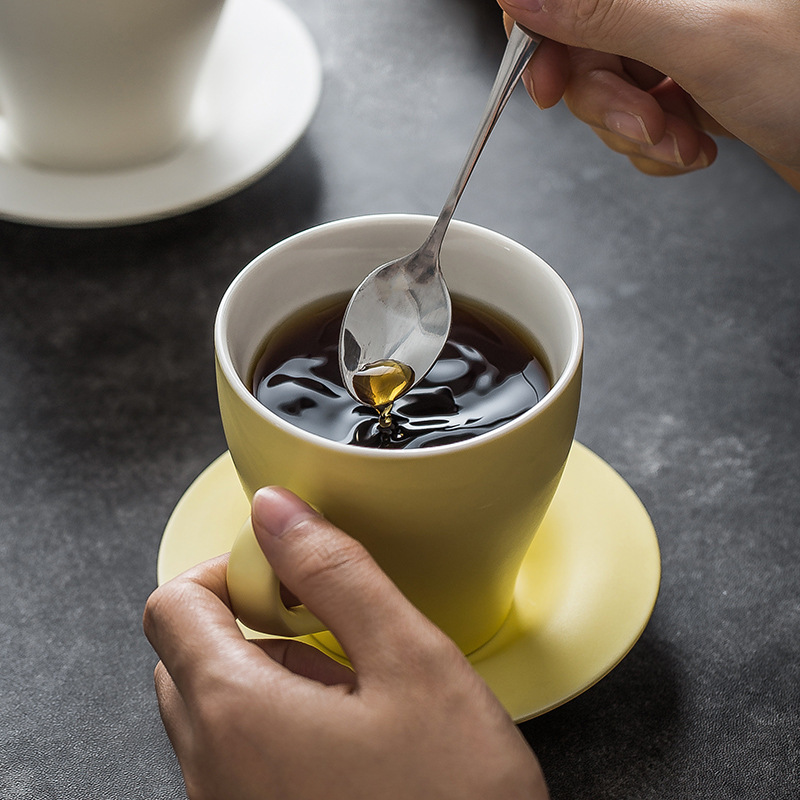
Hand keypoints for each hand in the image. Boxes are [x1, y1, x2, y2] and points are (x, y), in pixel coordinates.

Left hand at [143, 487, 548, 799]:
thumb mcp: (411, 663)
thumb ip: (337, 574)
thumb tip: (278, 511)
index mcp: (235, 715)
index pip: (173, 605)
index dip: (227, 571)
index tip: (286, 576)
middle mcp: (211, 769)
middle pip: (187, 656)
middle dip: (250, 623)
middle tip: (327, 627)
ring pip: (215, 708)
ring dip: (271, 676)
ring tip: (355, 688)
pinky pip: (239, 757)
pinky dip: (279, 725)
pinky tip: (353, 738)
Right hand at [499, 0, 799, 187]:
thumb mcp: (700, 41)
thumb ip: (605, 13)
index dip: (543, 34)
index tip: (549, 82)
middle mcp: (670, 1)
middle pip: (580, 46)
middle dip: (607, 102)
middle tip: (645, 122)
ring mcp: (676, 40)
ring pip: (606, 90)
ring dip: (636, 133)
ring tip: (683, 138)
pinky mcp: (684, 81)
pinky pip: (635, 118)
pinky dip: (657, 145)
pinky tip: (695, 144)